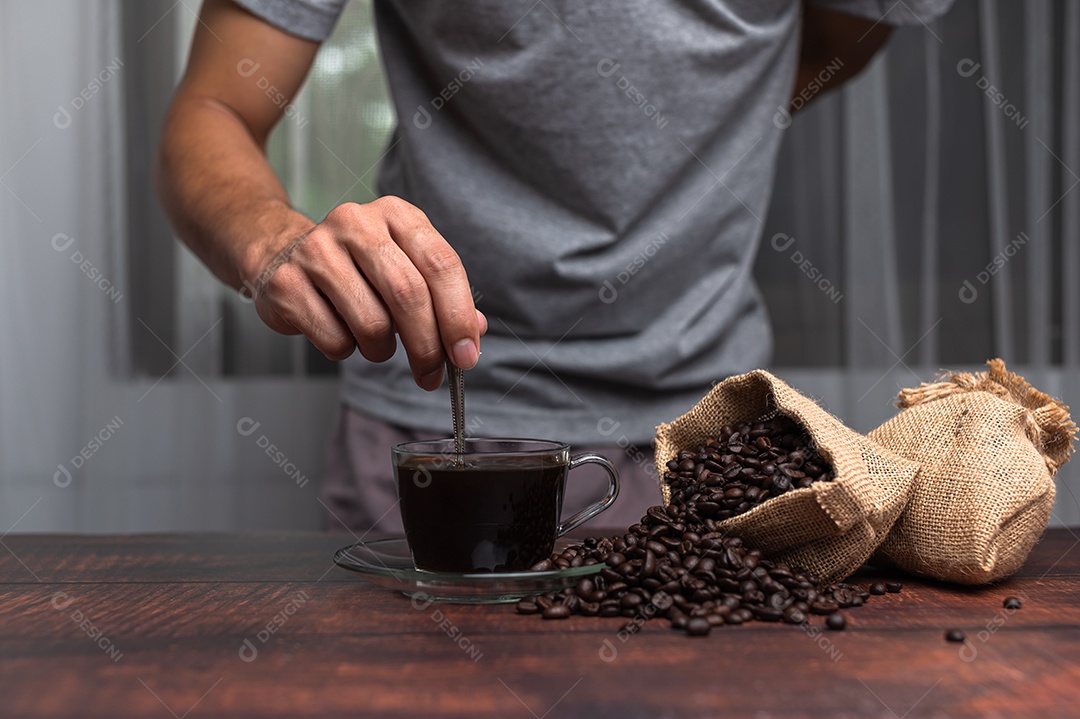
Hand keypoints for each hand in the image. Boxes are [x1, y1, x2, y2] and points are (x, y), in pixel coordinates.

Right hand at [246, 196, 485, 389]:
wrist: (280, 252)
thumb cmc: (356, 266)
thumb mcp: (404, 266)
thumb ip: (441, 297)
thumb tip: (472, 334)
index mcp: (396, 214)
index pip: (441, 264)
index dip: (458, 316)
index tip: (466, 356)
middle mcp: (356, 223)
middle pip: (408, 294)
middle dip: (427, 346)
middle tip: (432, 374)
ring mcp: (317, 250)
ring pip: (372, 323)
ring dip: (382, 350)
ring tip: (375, 342)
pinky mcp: (287, 282)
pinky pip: (335, 339)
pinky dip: (346, 349)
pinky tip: (340, 331)